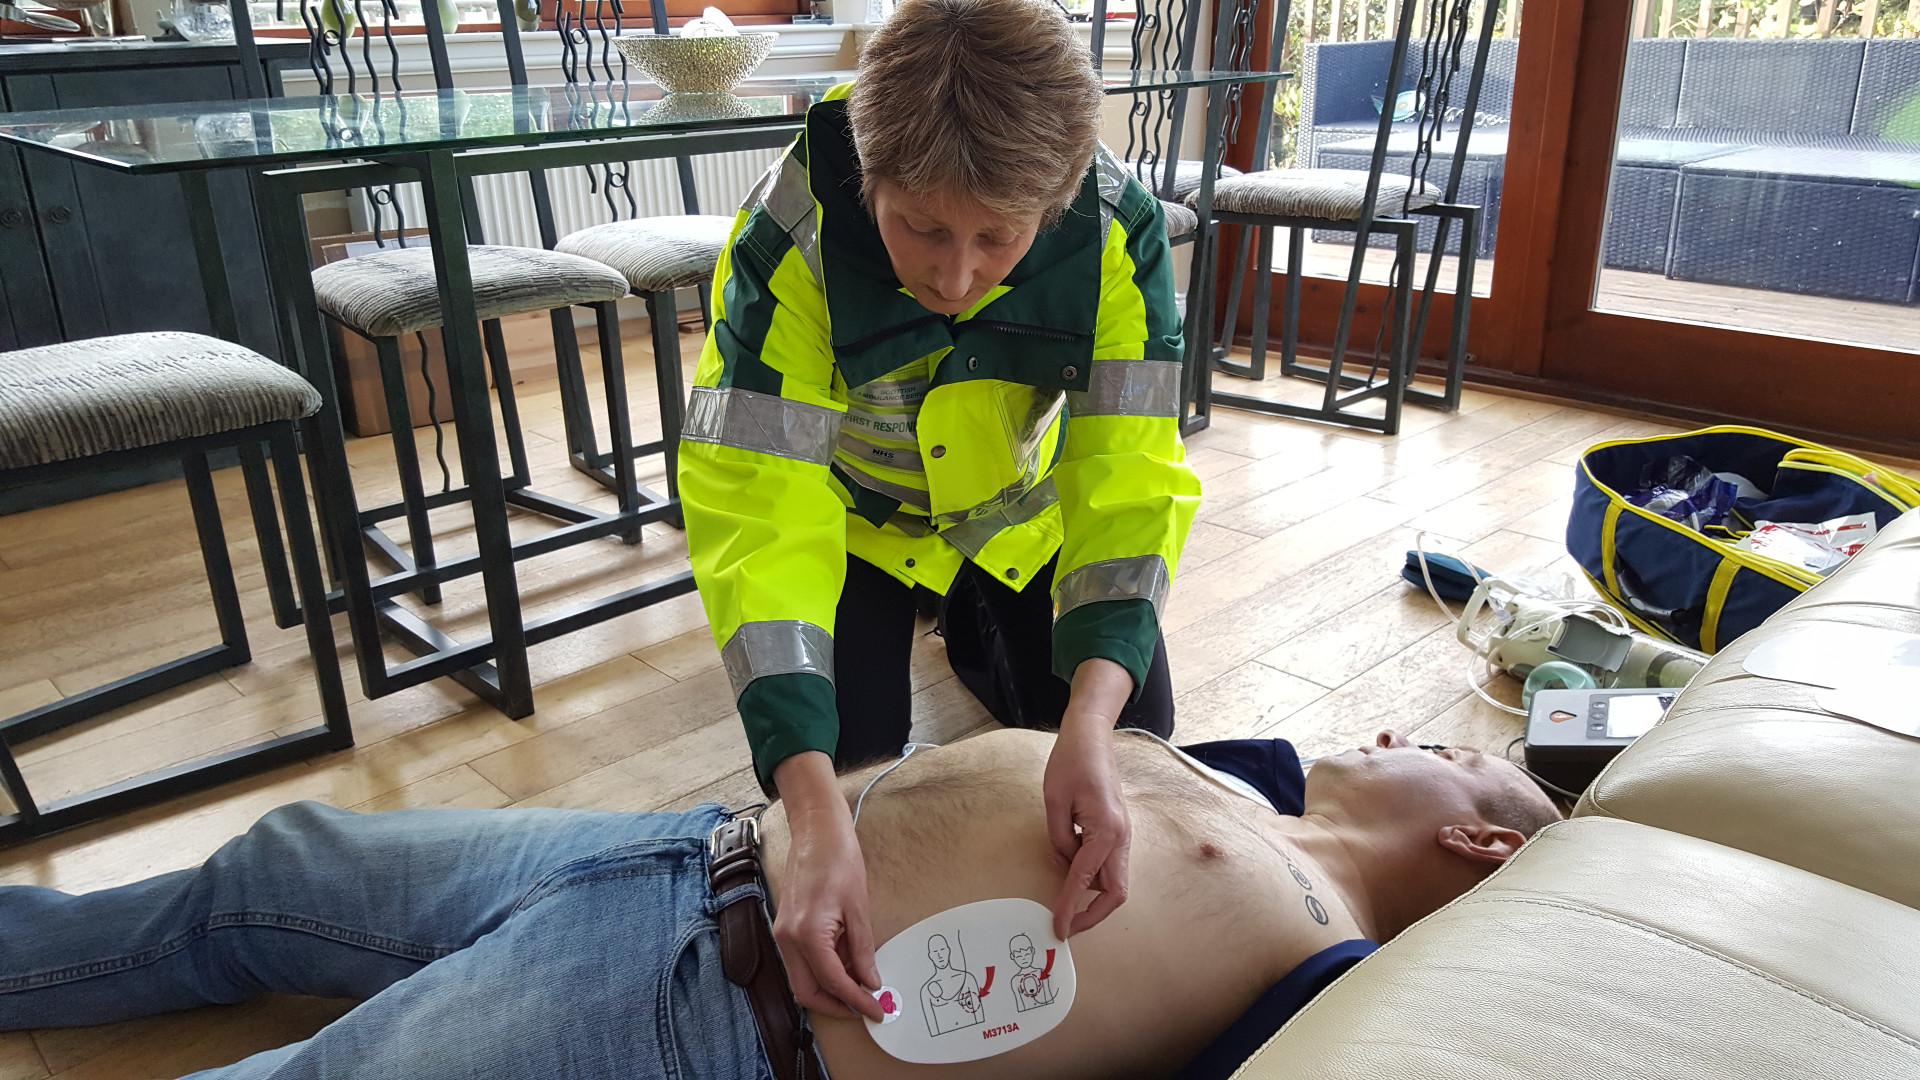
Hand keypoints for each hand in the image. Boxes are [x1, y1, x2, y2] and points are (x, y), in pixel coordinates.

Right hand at [771, 752, 884, 1020]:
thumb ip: (862, 950)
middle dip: (836, 1005)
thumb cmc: (839, 859)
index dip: (856, 1001)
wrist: (816, 830)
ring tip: (861, 984)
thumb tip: (870, 981)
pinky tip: (846, 963)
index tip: (876, 1010)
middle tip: (866, 1006)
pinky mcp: (785, 926)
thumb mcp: (858, 908)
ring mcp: (782, 933)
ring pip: (802, 979)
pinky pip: (801, 961)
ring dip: (829, 988)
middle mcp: (787, 938)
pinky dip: (822, 970)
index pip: (832, 982)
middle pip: (807, 991)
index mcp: (807, 933)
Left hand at [1043, 658, 1134, 940]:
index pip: (1085, 880)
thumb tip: (1064, 866)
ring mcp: (1123, 834)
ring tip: (1064, 899)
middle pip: (1115, 892)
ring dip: (1092, 894)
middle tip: (1066, 926)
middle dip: (1093, 915)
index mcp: (1106, 830)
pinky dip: (1092, 876)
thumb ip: (1058, 841)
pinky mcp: (1117, 830)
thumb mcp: (1054, 803)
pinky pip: (1109, 864)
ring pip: (1114, 880)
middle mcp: (1121, 836)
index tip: (1058, 928)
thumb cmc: (1071, 762)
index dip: (1070, 907)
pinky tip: (1071, 872)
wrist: (1091, 736)